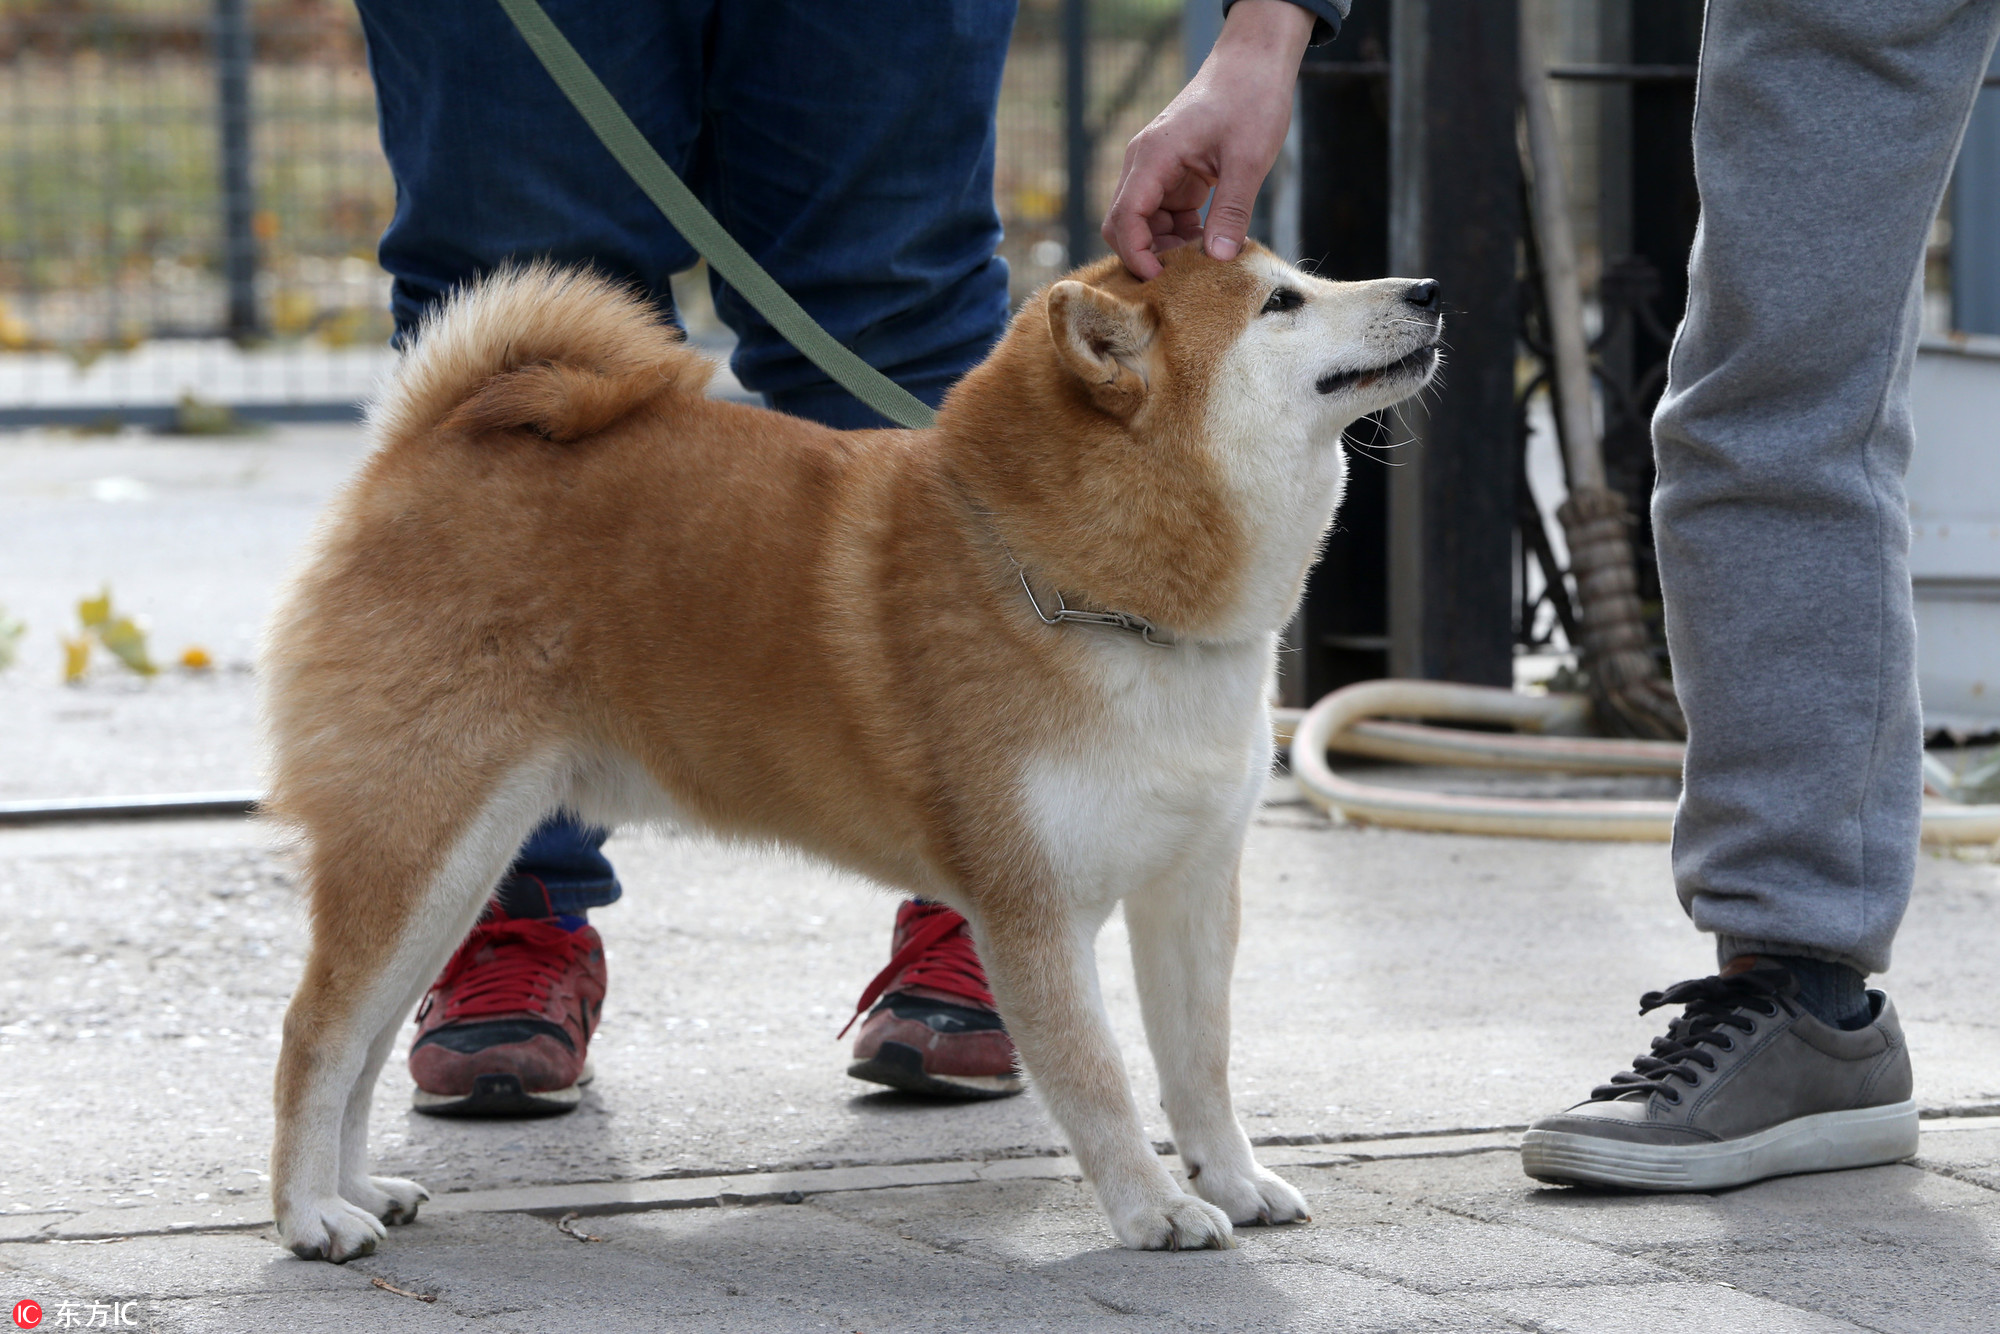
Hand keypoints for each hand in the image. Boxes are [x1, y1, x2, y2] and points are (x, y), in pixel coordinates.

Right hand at [1101, 0, 1313, 279]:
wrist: (1254, 60)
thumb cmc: (1251, 97)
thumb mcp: (1248, 159)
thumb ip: (1231, 210)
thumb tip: (1217, 258)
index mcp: (1153, 156)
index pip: (1124, 219)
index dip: (1137, 255)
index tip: (1162, 280)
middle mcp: (1145, 163)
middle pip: (1124, 224)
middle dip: (1149, 254)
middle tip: (1186, 277)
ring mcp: (1158, 168)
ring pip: (1145, 223)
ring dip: (1168, 246)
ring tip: (1205, 259)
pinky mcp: (1175, 173)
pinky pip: (1165, 214)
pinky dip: (1182, 233)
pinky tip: (1211, 239)